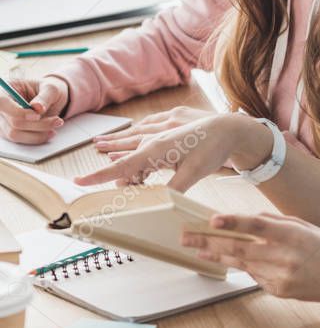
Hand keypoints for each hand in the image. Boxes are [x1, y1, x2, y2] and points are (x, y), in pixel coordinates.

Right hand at [0, 77, 68, 143]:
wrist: (50, 100)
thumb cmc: (48, 91)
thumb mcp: (51, 88)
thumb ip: (45, 97)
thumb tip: (37, 108)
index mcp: (6, 89)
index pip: (2, 102)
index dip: (17, 111)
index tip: (37, 116)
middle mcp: (1, 107)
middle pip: (12, 121)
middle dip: (37, 124)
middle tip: (57, 121)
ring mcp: (3, 121)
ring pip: (15, 134)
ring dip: (37, 134)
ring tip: (56, 125)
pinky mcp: (8, 133)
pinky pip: (20, 140)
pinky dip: (36, 138)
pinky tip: (49, 132)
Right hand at [74, 112, 260, 188]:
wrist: (231, 127)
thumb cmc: (213, 150)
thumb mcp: (193, 174)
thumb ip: (172, 190)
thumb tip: (157, 206)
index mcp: (157, 149)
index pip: (122, 166)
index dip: (100, 176)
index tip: (79, 182)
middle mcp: (155, 137)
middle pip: (126, 152)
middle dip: (109, 162)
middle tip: (90, 174)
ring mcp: (163, 127)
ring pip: (134, 137)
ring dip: (118, 143)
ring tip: (101, 144)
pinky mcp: (172, 122)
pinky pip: (148, 128)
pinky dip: (137, 133)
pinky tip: (134, 132)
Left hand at [181, 212, 319, 311]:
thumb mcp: (306, 227)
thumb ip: (276, 222)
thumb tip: (248, 219)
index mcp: (294, 235)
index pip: (258, 226)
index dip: (234, 222)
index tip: (212, 219)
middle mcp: (285, 257)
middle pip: (240, 248)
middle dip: (209, 242)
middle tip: (186, 237)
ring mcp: (281, 277)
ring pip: (241, 264)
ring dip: (216, 256)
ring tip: (196, 250)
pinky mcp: (278, 291)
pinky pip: (254, 275)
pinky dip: (242, 267)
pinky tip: (229, 261)